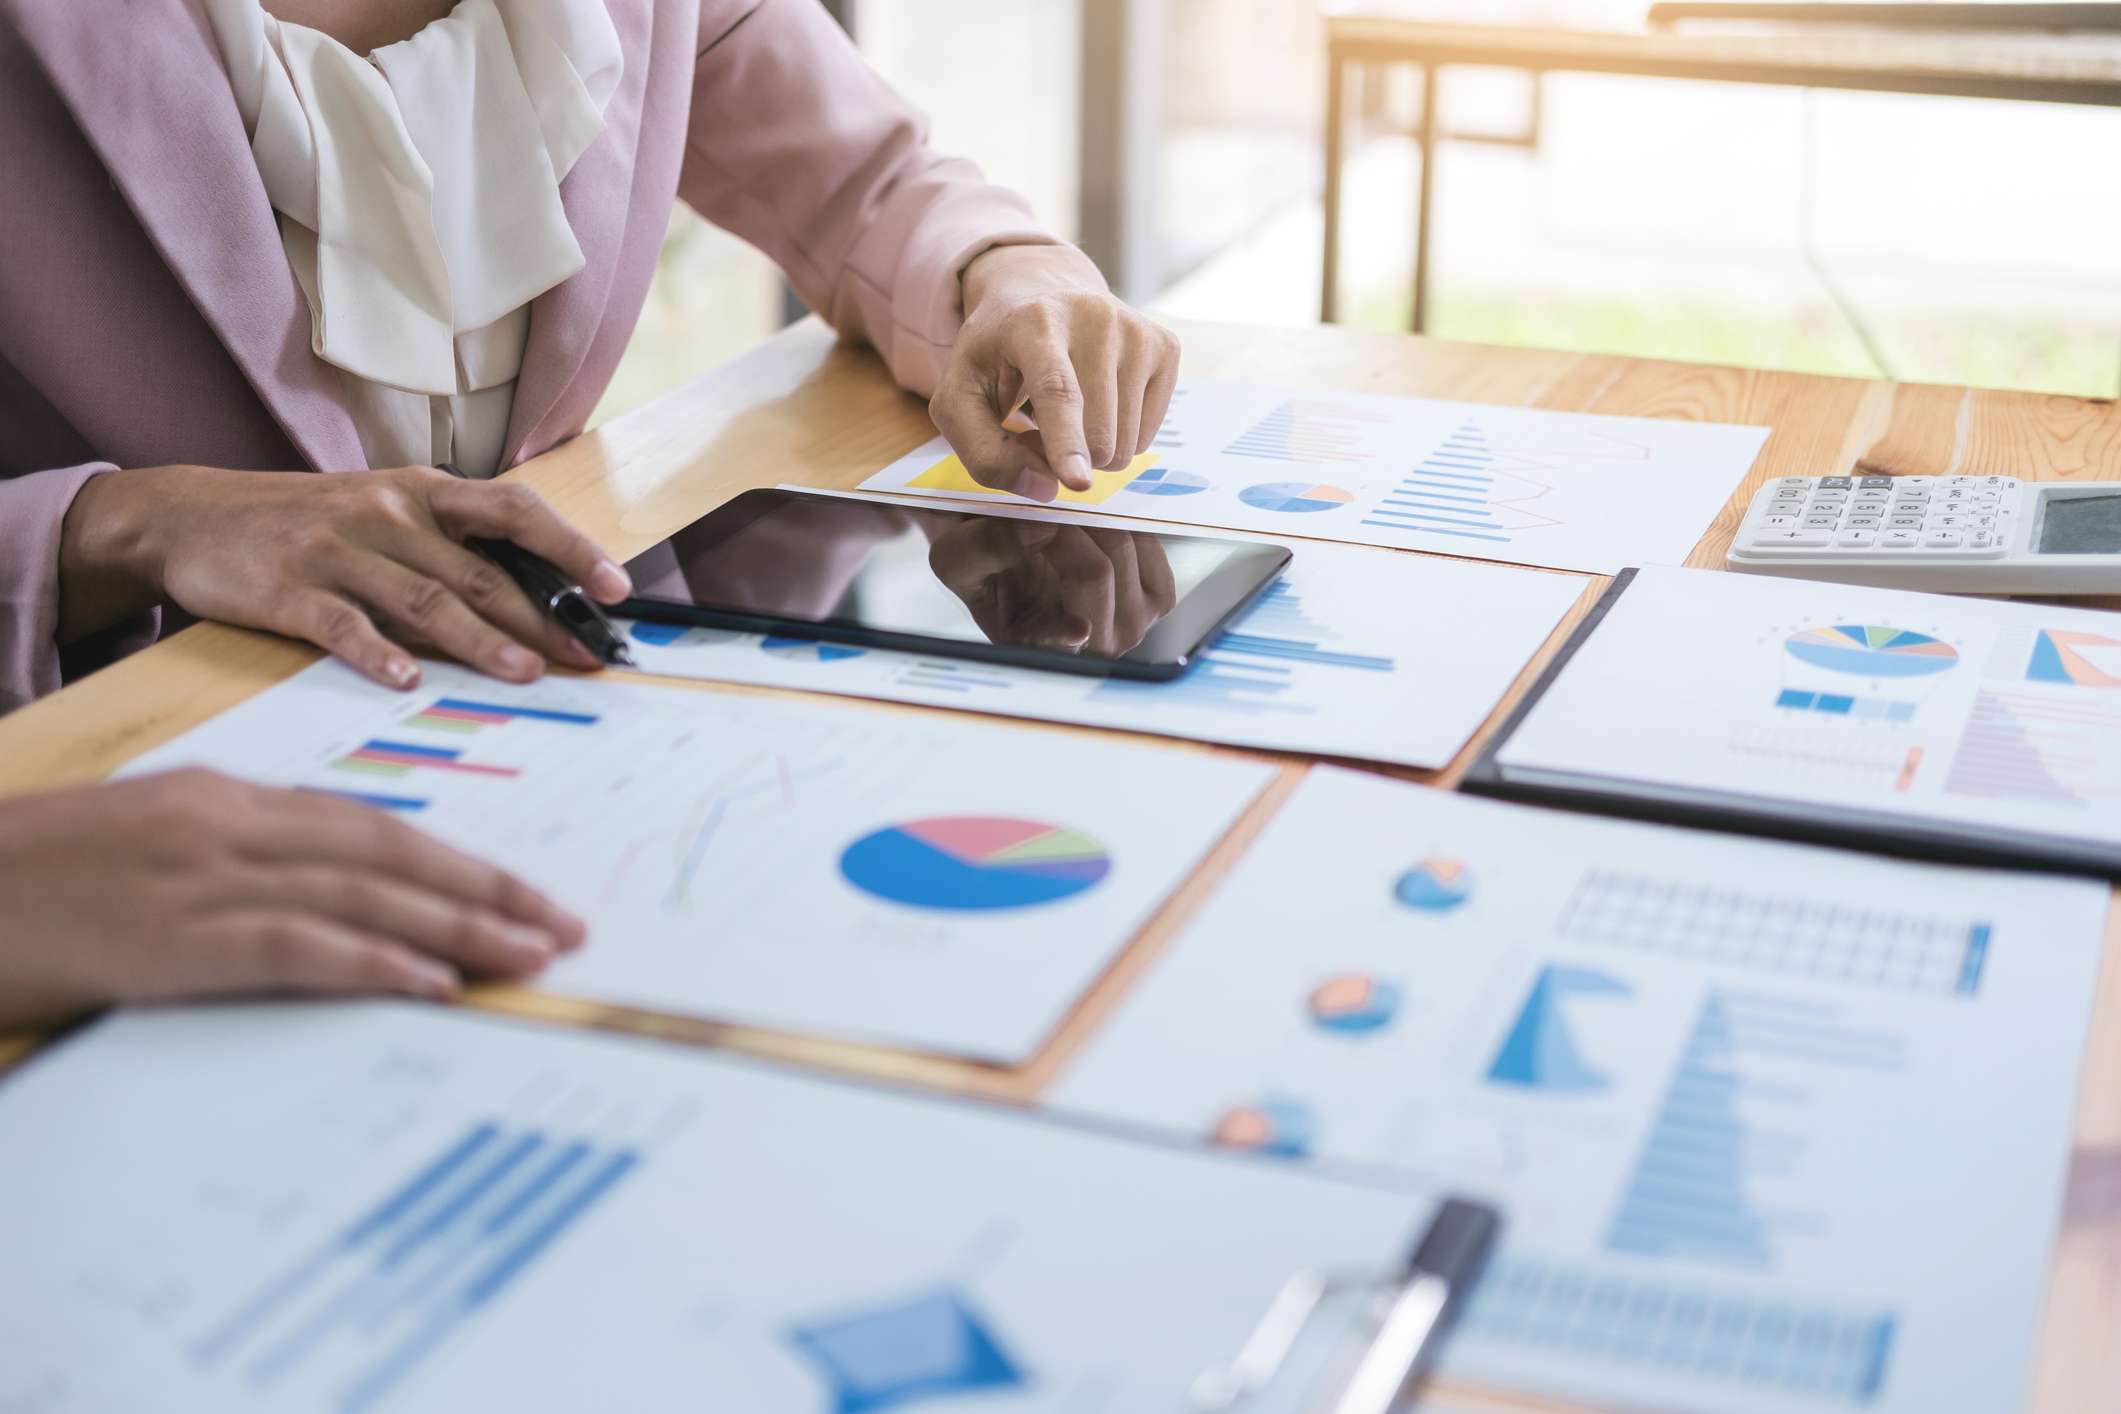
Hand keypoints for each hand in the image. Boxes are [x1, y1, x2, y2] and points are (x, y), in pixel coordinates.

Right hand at [0, 769, 585, 1026]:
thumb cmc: (33, 877)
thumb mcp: (145, 843)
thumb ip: (235, 856)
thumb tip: (327, 894)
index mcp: (225, 798)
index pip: (370, 825)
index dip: (456, 860)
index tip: (521, 891)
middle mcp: (229, 826)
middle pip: (391, 853)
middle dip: (486, 890)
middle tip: (564, 924)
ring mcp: (202, 879)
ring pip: (365, 896)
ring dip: (460, 928)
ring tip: (533, 955)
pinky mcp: (172, 939)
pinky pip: (297, 948)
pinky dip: (373, 963)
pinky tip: (434, 983)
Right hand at [59, 464, 632, 689]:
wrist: (188, 516)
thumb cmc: (307, 522)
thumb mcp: (383, 512)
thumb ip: (450, 548)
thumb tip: (539, 599)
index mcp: (421, 492)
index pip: (513, 512)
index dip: (570, 547)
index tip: (615, 588)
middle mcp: (386, 512)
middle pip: (479, 569)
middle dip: (542, 617)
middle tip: (588, 657)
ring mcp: (335, 548)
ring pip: (424, 598)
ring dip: (480, 640)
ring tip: (526, 674)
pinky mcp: (286, 588)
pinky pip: (342, 623)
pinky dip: (378, 653)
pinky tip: (410, 681)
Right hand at [928, 516, 1177, 655]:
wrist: (1011, 559)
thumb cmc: (983, 566)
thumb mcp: (954, 557)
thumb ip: (983, 548)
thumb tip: (1041, 526)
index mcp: (1039, 651)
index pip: (1058, 638)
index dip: (1063, 618)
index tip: (1068, 608)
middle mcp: (1091, 648)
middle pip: (1093, 571)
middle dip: (1068, 523)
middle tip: (1044, 500)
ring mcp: (1133, 626)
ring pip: (1121, 548)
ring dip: (1090, 515)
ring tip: (1062, 508)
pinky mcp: (1160, 599)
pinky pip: (1147, 543)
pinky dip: (1120, 521)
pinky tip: (1093, 523)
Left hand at [930, 244, 1181, 501]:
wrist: (1040, 297)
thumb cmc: (996, 357)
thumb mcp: (960, 399)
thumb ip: (985, 453)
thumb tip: (1045, 489)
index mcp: (1033, 323)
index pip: (1056, 389)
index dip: (1065, 440)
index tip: (1078, 481)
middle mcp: (1093, 316)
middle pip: (1097, 436)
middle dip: (1068, 456)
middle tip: (1041, 423)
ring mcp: (1136, 329)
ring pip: (1126, 444)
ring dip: (1092, 449)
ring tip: (1070, 409)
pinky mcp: (1164, 346)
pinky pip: (1147, 436)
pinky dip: (1119, 436)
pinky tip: (1099, 401)